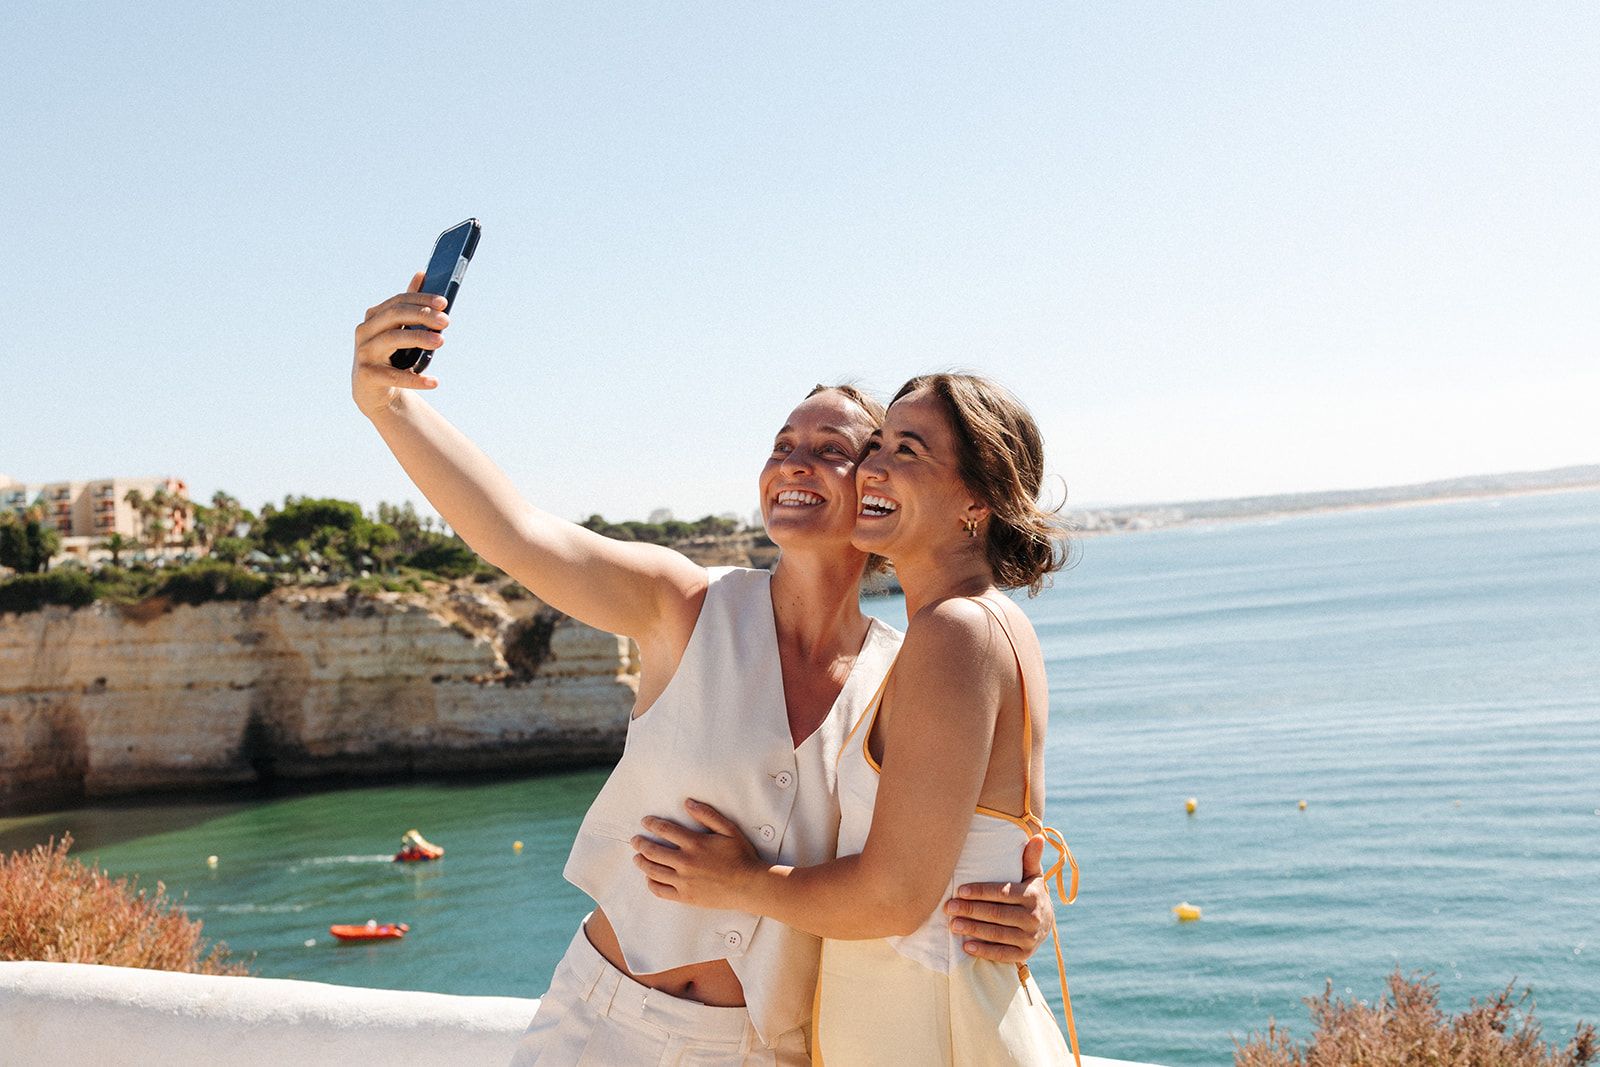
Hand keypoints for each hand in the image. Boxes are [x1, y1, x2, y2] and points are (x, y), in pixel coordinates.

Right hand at [352, 271, 447, 417]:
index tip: (444, 302)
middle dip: (421, 315)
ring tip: (442, 341)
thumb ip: (409, 305)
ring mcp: (364, 353)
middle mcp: (365, 331)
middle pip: (394, 316)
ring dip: (419, 339)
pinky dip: (415, 378)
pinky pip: (393, 376)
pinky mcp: (367, 376)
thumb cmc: (391, 356)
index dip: (421, 299)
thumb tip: (422, 274)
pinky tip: (434, 381)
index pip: (398, 301)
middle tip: (446, 321)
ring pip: (392, 339)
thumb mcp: (399, 331)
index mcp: (374, 317)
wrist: (374, 392)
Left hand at [631, 799, 764, 910]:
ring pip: (653, 870)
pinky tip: (649, 878)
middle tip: (635, 840)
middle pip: (653, 850)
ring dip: (641, 862)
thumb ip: (708, 815)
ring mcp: (683, 881)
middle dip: (640, 843)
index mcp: (695, 843)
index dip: (652, 824)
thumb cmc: (741, 856)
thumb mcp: (728, 829)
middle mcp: (685, 862)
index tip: (645, 821)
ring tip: (637, 857)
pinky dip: (651, 883)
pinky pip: (660, 890)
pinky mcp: (685, 896)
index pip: (665, 830)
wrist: (749, 886)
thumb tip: (688, 802)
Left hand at [944, 833, 1053, 962]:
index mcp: (1033, 895)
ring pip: (997, 934)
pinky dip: (984, 951)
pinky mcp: (1025, 955)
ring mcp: (1029, 938)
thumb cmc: (1030, 893)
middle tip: (949, 907)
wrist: (1046, 923)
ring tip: (952, 925)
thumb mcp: (1033, 876)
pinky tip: (966, 947)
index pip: (1003, 893)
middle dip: (971, 910)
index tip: (960, 890)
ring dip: (973, 930)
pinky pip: (1002, 954)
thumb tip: (1038, 836)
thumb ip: (1030, 858)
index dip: (981, 892)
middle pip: (997, 914)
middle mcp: (1033, 917)